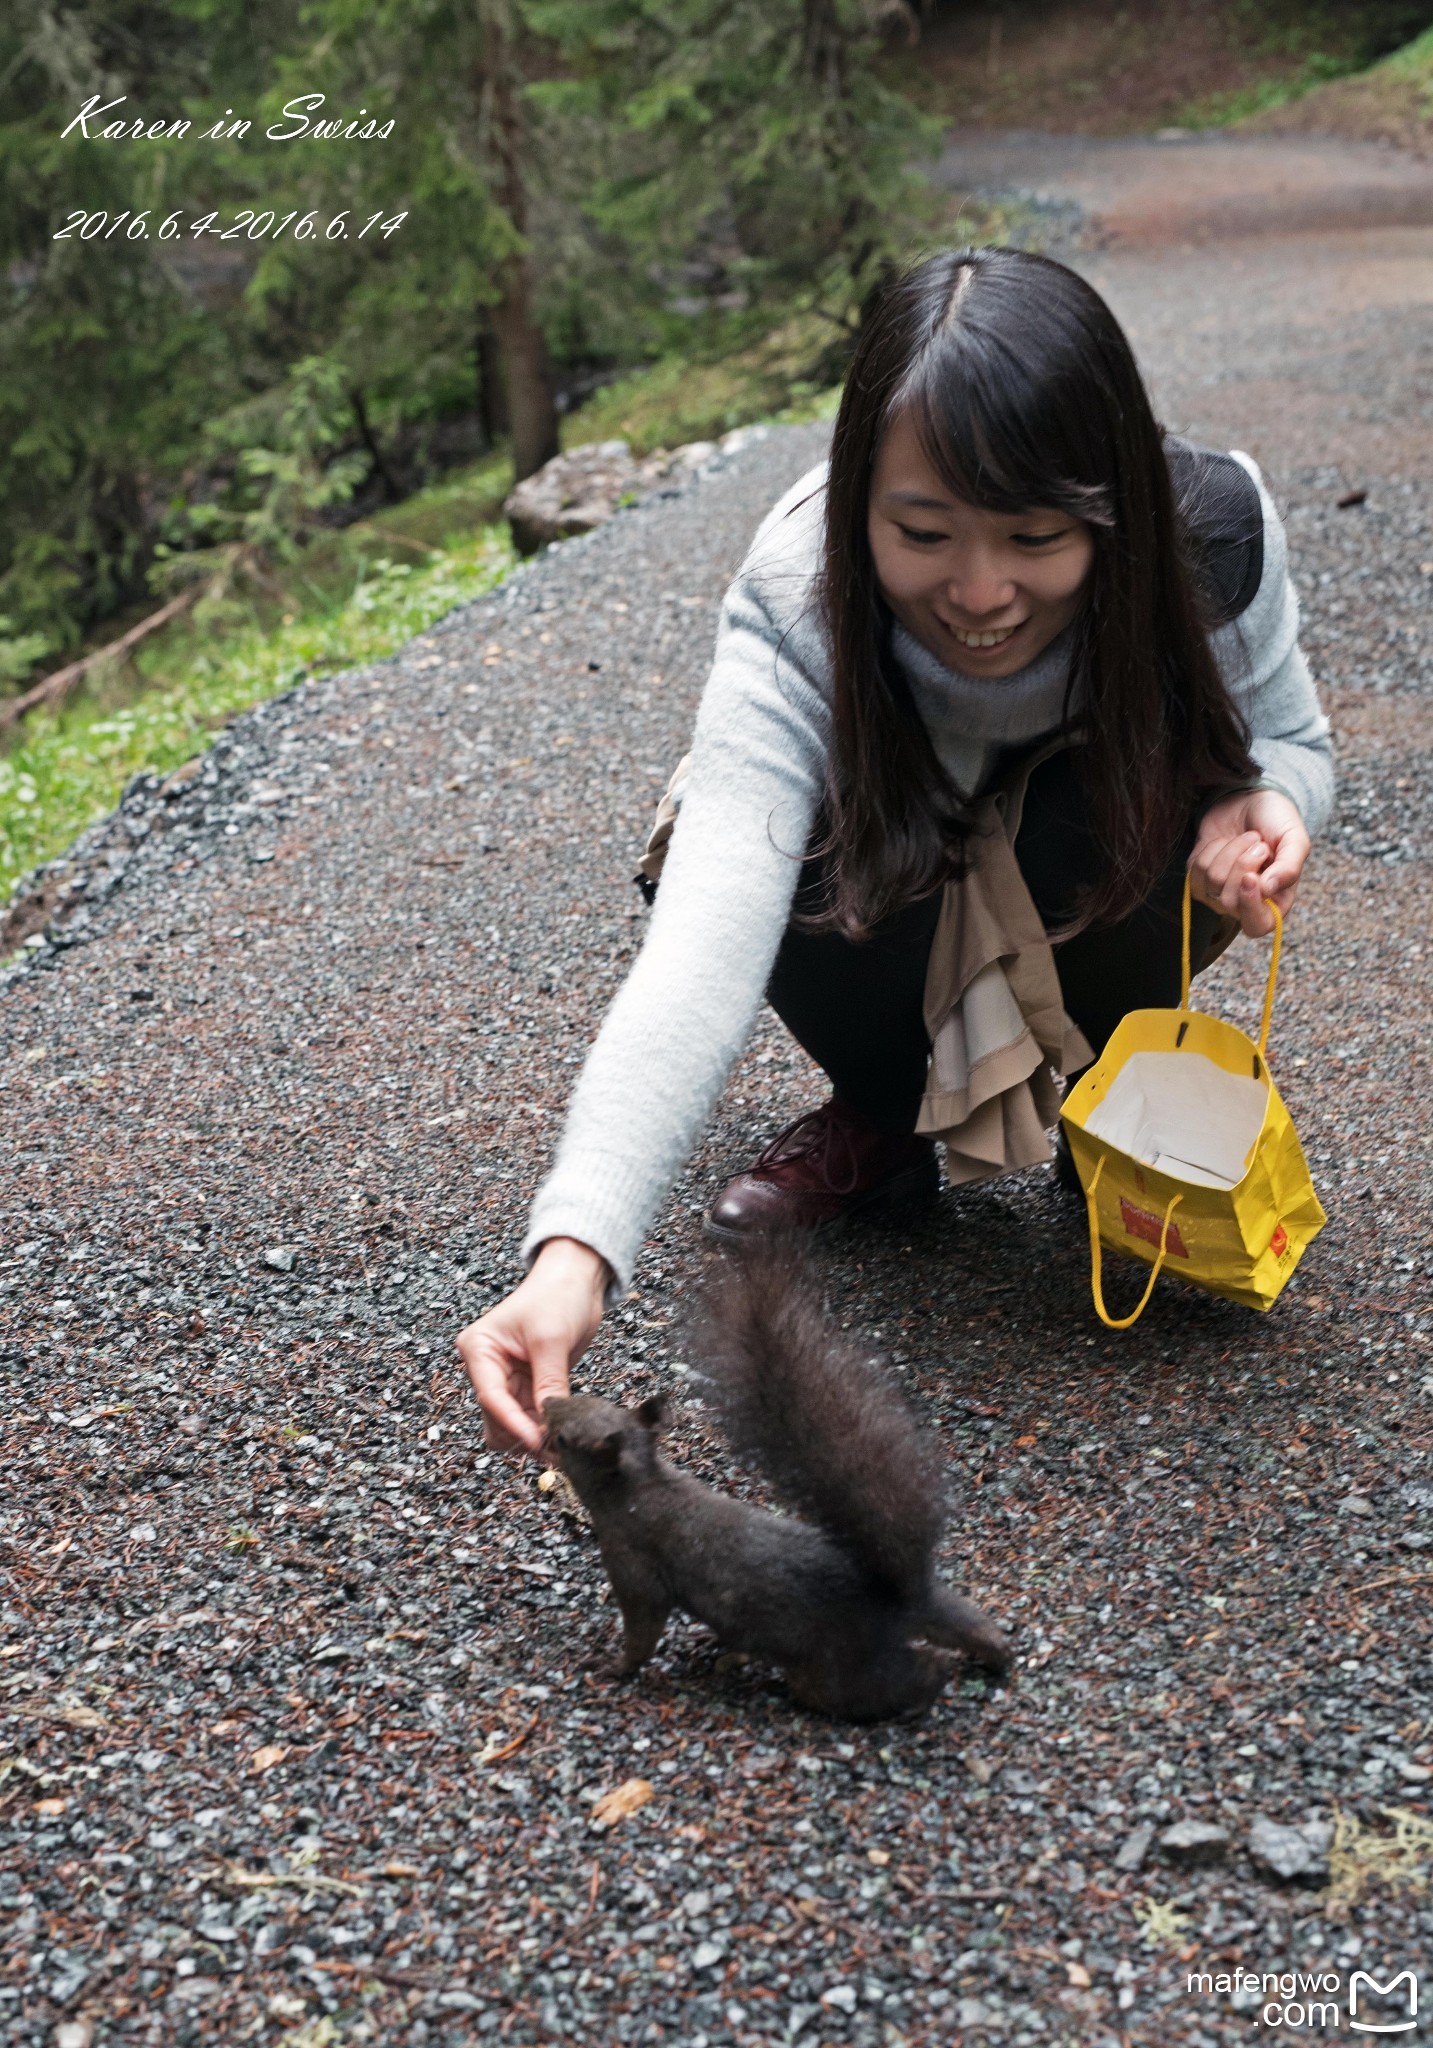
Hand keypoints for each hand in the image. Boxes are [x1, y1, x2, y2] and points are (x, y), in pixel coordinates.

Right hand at [455, 1237, 609, 1455]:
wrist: (576, 1279)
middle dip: (524, 1433)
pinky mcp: (527, 1386)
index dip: (514, 1424)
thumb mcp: (552, 1340)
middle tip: (556, 1446)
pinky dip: (543, 1428)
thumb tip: (551, 1424)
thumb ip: (549, 1383)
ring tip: (563, 1441)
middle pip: (497, 1419)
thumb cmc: (557, 1295)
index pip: (491, 1397)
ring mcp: (507, 1379)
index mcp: (479, 1349)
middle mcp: (487, 1368)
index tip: (537, 1442)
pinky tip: (562, 1431)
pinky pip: (529, 1419)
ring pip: (511, 1425)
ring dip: (534, 1435)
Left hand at [1188, 788, 1309, 937]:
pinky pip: (1194, 870)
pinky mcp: (1199, 876)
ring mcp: (1219, 892)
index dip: (1250, 907)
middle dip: (1242, 864)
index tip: (1250, 877)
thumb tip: (1267, 890)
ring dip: (1229, 851)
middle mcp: (1245, 903)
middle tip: (1259, 844)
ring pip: (1211, 882)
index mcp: (1275, 902)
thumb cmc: (1277, 822)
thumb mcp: (1295, 839)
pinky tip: (1225, 842)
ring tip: (1245, 839)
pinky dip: (1211, 848)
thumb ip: (1290, 867)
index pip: (1257, 926)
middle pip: (1229, 901)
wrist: (1253, 799)